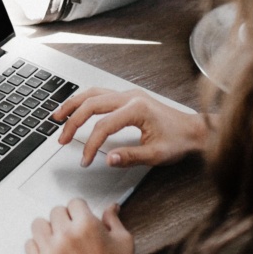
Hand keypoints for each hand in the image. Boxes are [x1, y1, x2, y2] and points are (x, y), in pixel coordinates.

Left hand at [26, 199, 148, 253]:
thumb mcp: (123, 241)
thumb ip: (112, 220)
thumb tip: (111, 207)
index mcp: (86, 225)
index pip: (74, 203)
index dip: (80, 211)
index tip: (81, 218)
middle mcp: (66, 236)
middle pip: (55, 212)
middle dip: (66, 219)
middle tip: (73, 232)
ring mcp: (51, 253)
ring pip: (38, 225)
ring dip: (48, 229)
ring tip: (58, 239)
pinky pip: (29, 246)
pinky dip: (38, 246)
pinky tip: (50, 252)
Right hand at [54, 87, 208, 168]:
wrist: (194, 130)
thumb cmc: (179, 140)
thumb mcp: (156, 155)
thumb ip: (130, 156)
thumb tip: (108, 159)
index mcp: (137, 109)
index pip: (103, 126)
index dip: (90, 144)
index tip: (85, 160)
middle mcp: (130, 97)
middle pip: (91, 104)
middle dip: (73, 122)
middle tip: (62, 139)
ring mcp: (128, 94)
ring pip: (93, 93)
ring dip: (73, 105)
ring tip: (58, 117)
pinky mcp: (128, 97)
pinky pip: (100, 94)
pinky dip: (84, 101)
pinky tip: (76, 108)